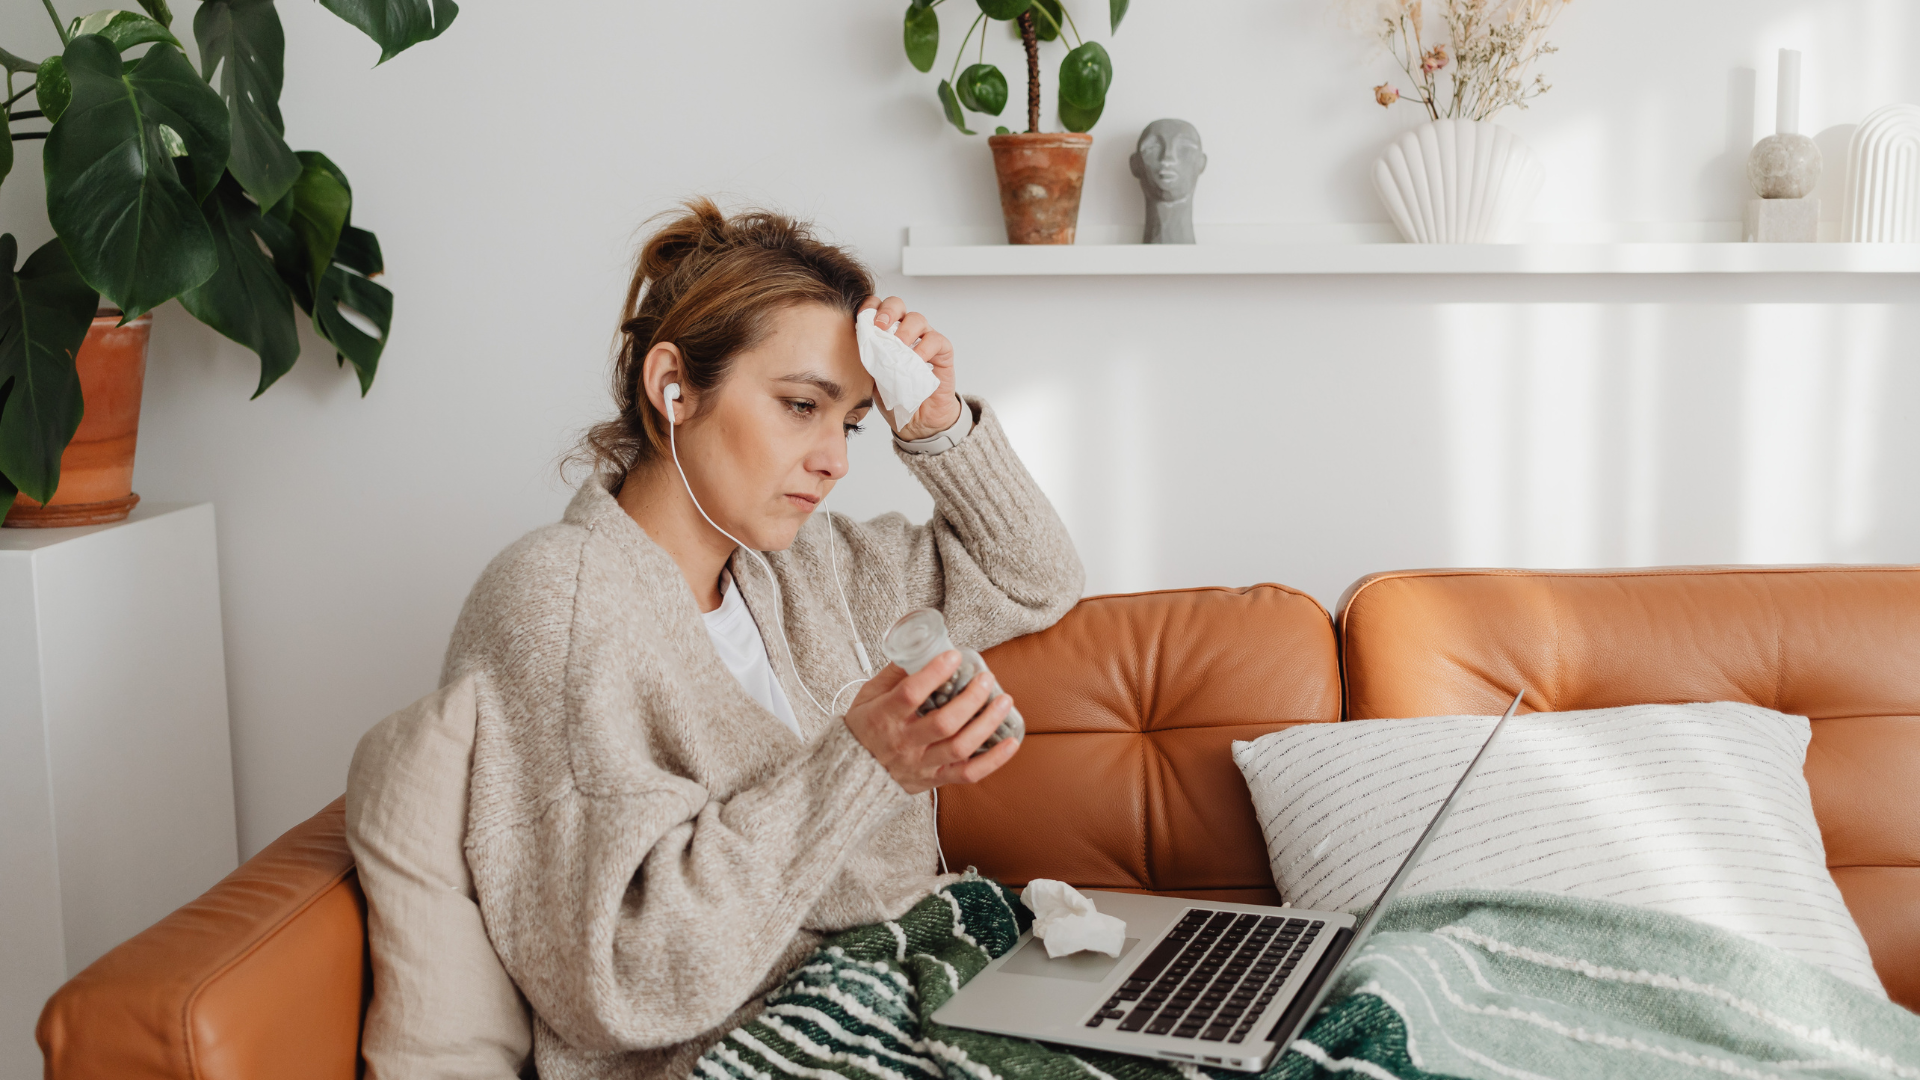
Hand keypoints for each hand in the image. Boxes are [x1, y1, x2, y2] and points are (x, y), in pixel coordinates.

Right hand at [842, 652, 1019, 795]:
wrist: (853, 775)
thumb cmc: (863, 730)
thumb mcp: (868, 696)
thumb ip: (894, 674)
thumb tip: (921, 648)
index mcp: (884, 717)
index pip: (910, 694)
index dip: (934, 672)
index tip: (954, 656)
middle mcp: (904, 742)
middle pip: (944, 722)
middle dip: (971, 698)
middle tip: (986, 679)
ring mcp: (921, 764)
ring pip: (961, 747)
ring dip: (987, 723)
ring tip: (1004, 701)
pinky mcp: (935, 779)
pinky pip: (969, 774)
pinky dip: (994, 760)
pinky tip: (1012, 741)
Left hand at [858, 295, 960, 440]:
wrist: (916, 421)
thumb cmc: (895, 396)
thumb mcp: (873, 378)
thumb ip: (868, 359)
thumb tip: (859, 347)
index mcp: (885, 333)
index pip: (877, 308)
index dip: (870, 307)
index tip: (862, 319)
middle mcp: (905, 331)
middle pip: (897, 305)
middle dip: (887, 311)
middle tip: (880, 327)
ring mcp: (925, 339)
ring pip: (917, 319)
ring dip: (905, 330)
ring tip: (898, 347)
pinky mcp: (942, 352)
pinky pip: (935, 340)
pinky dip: (924, 347)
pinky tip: (915, 359)